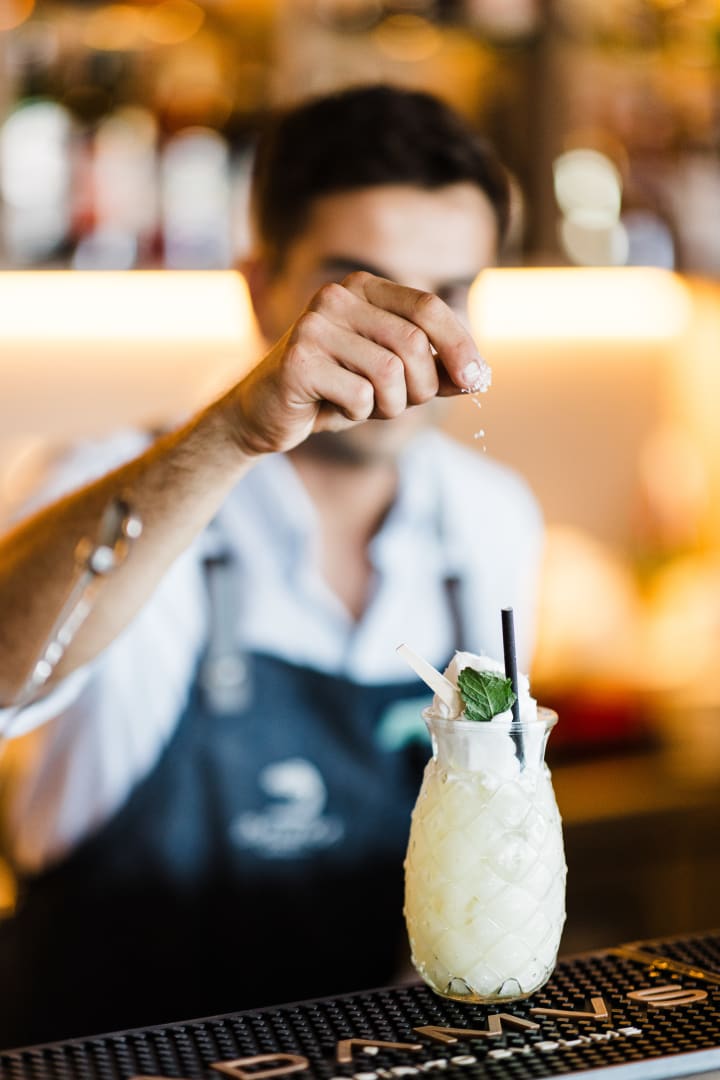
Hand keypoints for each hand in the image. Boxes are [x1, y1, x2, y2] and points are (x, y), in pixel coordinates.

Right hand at [221, 271, 487, 456]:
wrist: (265, 414)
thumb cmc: (334, 391)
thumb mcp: (391, 379)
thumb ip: (433, 372)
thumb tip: (480, 377)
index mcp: (362, 288)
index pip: (428, 307)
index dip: (460, 345)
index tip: (478, 381)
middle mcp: (336, 296)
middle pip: (413, 343)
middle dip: (420, 387)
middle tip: (400, 404)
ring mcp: (313, 325)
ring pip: (390, 372)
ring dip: (389, 404)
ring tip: (364, 406)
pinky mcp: (298, 361)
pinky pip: (359, 396)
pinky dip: (357, 415)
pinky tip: (332, 409)